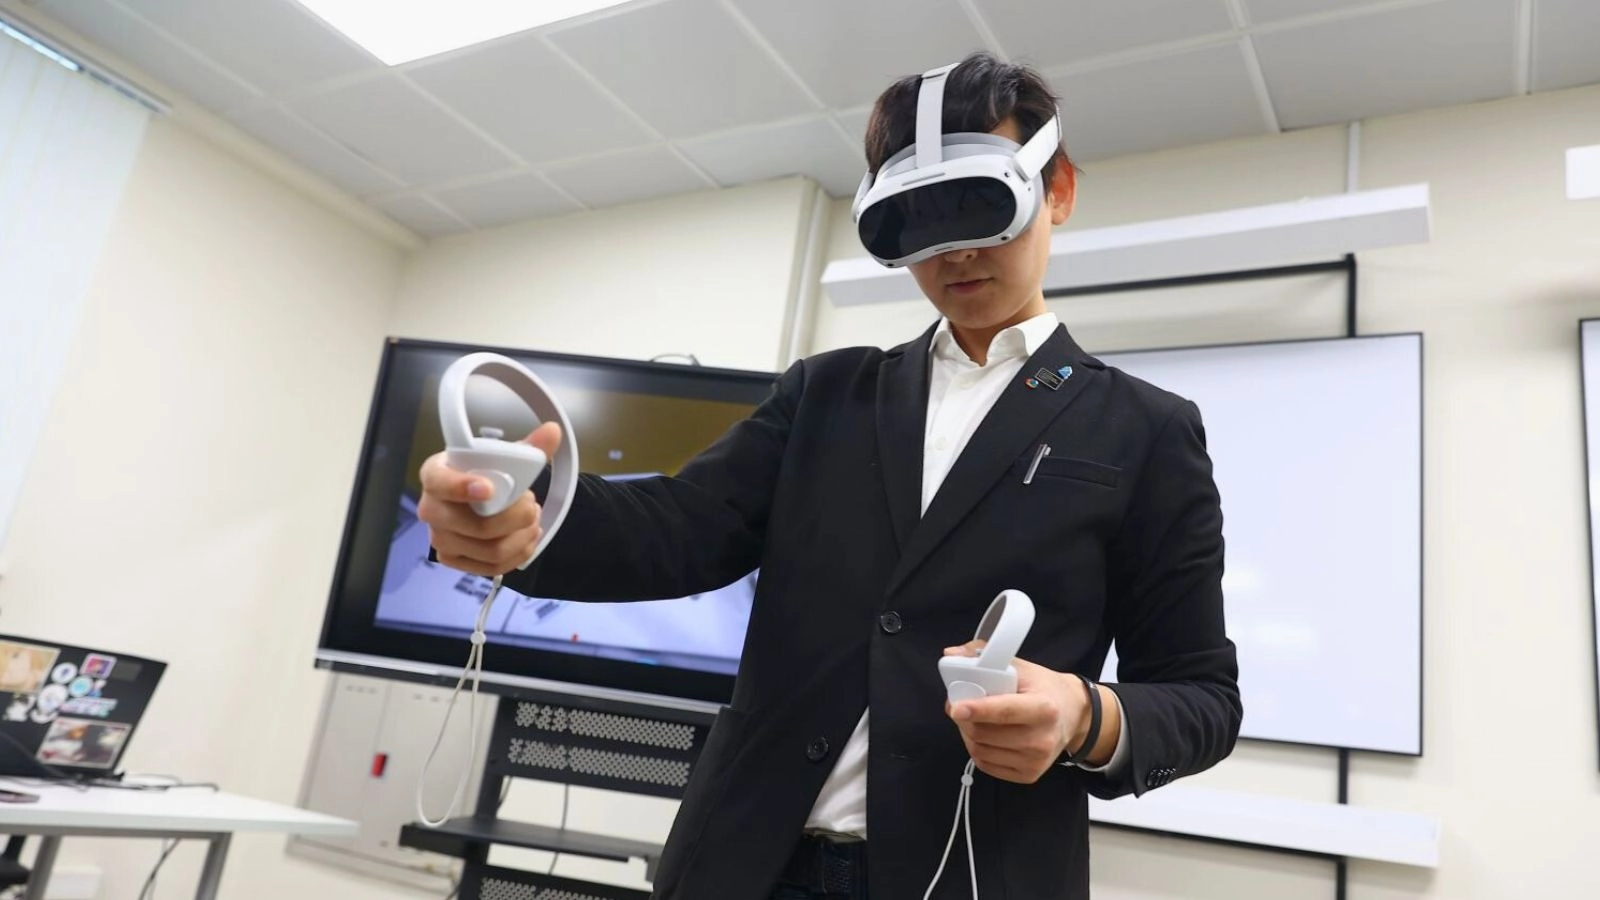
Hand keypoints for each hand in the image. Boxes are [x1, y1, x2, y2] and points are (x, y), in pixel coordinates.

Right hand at [417, 422, 562, 576]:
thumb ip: (528, 447)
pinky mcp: (453, 560)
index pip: (440, 482)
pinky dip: (518, 554)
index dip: (462, 487)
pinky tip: (527, 538)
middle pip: (477, 526)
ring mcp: (440, 539)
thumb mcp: (501, 457)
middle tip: (531, 504)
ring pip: (490, 550)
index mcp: (435, 474)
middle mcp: (431, 510)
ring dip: (522, 536)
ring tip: (533, 520)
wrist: (470, 498)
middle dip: (515, 517)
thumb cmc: (482, 474)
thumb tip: (553, 432)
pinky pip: (491, 567)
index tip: (488, 488)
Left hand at [942, 641, 1092, 783]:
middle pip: (985, 733)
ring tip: (972, 720)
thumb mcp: (1021, 667)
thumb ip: (985, 656)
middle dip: (964, 719)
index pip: (1005, 712)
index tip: (956, 708)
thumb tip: (950, 654)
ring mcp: (1035, 761)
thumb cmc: (1044, 688)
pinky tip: (984, 735)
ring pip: (980, 750)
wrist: (1074, 715)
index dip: (978, 710)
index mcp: (1043, 708)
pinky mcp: (1028, 775)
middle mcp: (1041, 739)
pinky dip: (977, 749)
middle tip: (958, 706)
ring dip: (967, 734)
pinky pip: (987, 765)